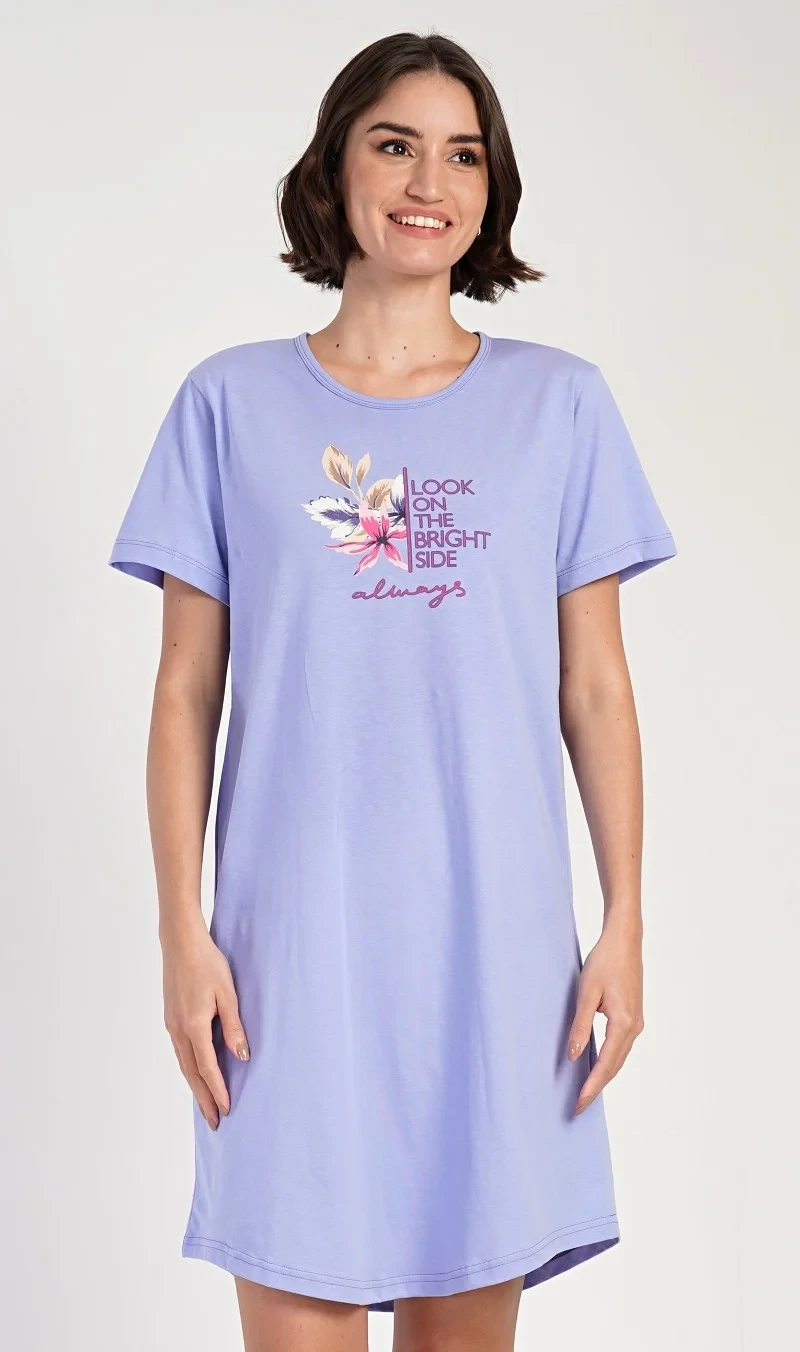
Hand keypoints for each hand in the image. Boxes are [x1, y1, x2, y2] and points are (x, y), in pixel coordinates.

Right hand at [161, 918, 249, 1129]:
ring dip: (195, 1086)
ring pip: (184, 1064)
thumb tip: (242, 1056)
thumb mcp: (228, 993)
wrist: (180, 942)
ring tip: (206, 1105)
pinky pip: (180, 1051)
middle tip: (215, 1122)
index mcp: (194, 1025)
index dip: (218, 1090)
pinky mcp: (171, 1017)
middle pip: (191, 1073)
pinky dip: (189, 1068)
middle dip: (204, 1098)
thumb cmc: (207, 962)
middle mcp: (178, 1029)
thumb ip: (234, 1026)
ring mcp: (172, 1024)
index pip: (207, 1067)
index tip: (226, 1109)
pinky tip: (196, 1074)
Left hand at [566, 914, 643, 1114]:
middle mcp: (634, 1027)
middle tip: (578, 1108)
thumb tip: (574, 1056)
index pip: (606, 1064)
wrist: (625, 940)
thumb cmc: (605, 961)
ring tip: (585, 1092)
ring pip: (619, 1058)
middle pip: (615, 1066)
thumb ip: (581, 1025)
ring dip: (603, 1076)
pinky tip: (596, 1065)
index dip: (592, 1086)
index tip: (579, 1104)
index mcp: (624, 1023)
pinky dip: (609, 1060)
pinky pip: (620, 1047)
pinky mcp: (633, 1016)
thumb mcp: (586, 992)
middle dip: (597, 1087)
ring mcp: (636, 1022)